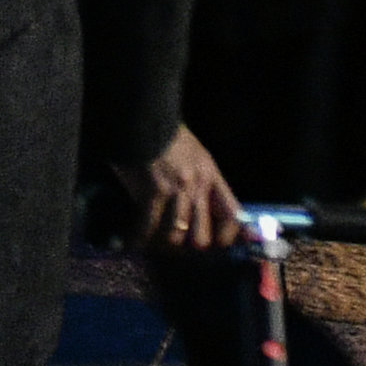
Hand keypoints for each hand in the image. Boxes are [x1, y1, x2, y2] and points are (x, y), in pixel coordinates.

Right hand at [122, 126, 237, 249]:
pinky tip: (133, 241)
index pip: (232, 215)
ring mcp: (178, 190)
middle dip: (187, 247)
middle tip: (176, 247)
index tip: (217, 245)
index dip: (227, 237)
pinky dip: (139, 237)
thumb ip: (200, 181)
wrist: (145, 118)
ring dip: (161, 244)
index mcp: (211, 175)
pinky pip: (149, 226)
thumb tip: (200, 210)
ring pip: (175, 237)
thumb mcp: (195, 154)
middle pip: (202, 237)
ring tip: (152, 244)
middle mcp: (199, 186)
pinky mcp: (155, 191)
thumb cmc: (167, 135)